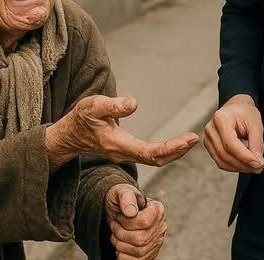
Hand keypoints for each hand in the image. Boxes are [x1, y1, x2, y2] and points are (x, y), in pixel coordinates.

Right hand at [45, 95, 198, 167]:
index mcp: (117, 144)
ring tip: (190, 140)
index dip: (171, 147)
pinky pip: (150, 156)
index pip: (149, 152)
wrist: (69, 135)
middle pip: (156, 160)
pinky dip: (165, 151)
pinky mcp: (127, 151)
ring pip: (154, 160)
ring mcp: (125, 154)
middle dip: (177, 151)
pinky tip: (176, 143)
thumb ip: (112, 106)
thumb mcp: (92, 106)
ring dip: (173, 152)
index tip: (188, 139)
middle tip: (194, 138)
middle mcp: (124, 153)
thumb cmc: (80, 119)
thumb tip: (134, 104)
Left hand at [105, 183, 166, 258]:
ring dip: (120, 244)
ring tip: (115, 234)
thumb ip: (126, 197)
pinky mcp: (149, 254)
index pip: (144, 222)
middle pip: (141, 239)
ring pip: (139, 252)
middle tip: (114, 226)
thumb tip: (130, 212)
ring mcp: (156, 242)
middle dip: (121, 233)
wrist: (116, 211)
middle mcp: (160, 227)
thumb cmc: (119, 200)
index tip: (119, 215)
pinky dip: (122, 255)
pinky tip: (119, 246)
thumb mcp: (120, 192)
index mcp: (157, 209)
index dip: (127, 221)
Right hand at [204, 94, 263, 172]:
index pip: (230, 143)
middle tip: (258, 167)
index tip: (257, 164)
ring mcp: (208, 138)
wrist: (236, 108)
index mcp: (221, 118)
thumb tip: (257, 161)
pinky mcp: (210, 146)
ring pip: (222, 160)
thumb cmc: (245, 113)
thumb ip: (257, 143)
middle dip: (243, 164)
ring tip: (252, 166)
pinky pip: (220, 161)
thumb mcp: (256, 124)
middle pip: (225, 153)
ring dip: (239, 167)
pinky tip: (244, 163)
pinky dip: (233, 166)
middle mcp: (211, 128)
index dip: (244, 156)